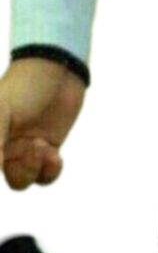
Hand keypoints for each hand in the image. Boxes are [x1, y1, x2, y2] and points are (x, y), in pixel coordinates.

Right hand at [0, 58, 85, 189]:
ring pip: (24, 179)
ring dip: (35, 168)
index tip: (8, 157)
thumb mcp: (2, 109)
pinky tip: (54, 154)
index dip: (1, 165)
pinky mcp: (46, 149)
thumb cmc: (25, 86)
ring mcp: (24, 149)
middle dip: (22, 169)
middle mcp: (3, 145)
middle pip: (9, 178)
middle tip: (35, 145)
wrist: (57, 72)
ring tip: (43, 144)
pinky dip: (50, 170)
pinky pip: (45, 175)